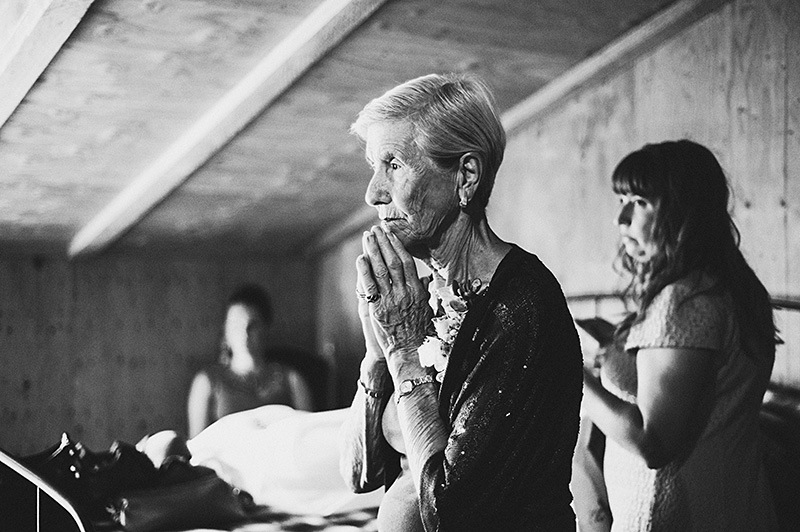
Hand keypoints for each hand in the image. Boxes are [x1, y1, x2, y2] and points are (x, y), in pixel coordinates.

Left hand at [357, 227, 431, 364]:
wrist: (410, 352)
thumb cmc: (420, 331)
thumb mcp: (428, 309)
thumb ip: (426, 292)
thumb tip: (428, 280)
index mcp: (417, 291)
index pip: (407, 262)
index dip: (397, 245)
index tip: (391, 233)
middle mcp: (404, 293)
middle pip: (393, 261)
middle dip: (384, 243)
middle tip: (376, 228)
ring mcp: (390, 301)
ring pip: (381, 270)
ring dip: (373, 251)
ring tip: (367, 237)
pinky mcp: (377, 310)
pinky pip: (369, 287)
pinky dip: (364, 271)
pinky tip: (360, 258)